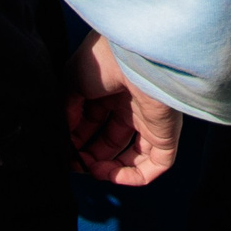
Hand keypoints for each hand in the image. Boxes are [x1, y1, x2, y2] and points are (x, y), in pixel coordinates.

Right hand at [66, 31, 181, 185]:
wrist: (133, 54)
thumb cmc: (102, 60)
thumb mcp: (72, 80)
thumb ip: (67, 109)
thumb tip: (67, 136)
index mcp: (111, 88)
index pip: (94, 121)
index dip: (78, 139)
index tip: (64, 150)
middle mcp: (132, 104)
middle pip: (111, 140)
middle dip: (90, 155)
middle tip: (74, 163)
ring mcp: (150, 120)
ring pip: (133, 155)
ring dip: (110, 169)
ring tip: (90, 170)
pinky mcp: (166, 133)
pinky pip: (157, 163)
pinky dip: (136, 176)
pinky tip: (112, 176)